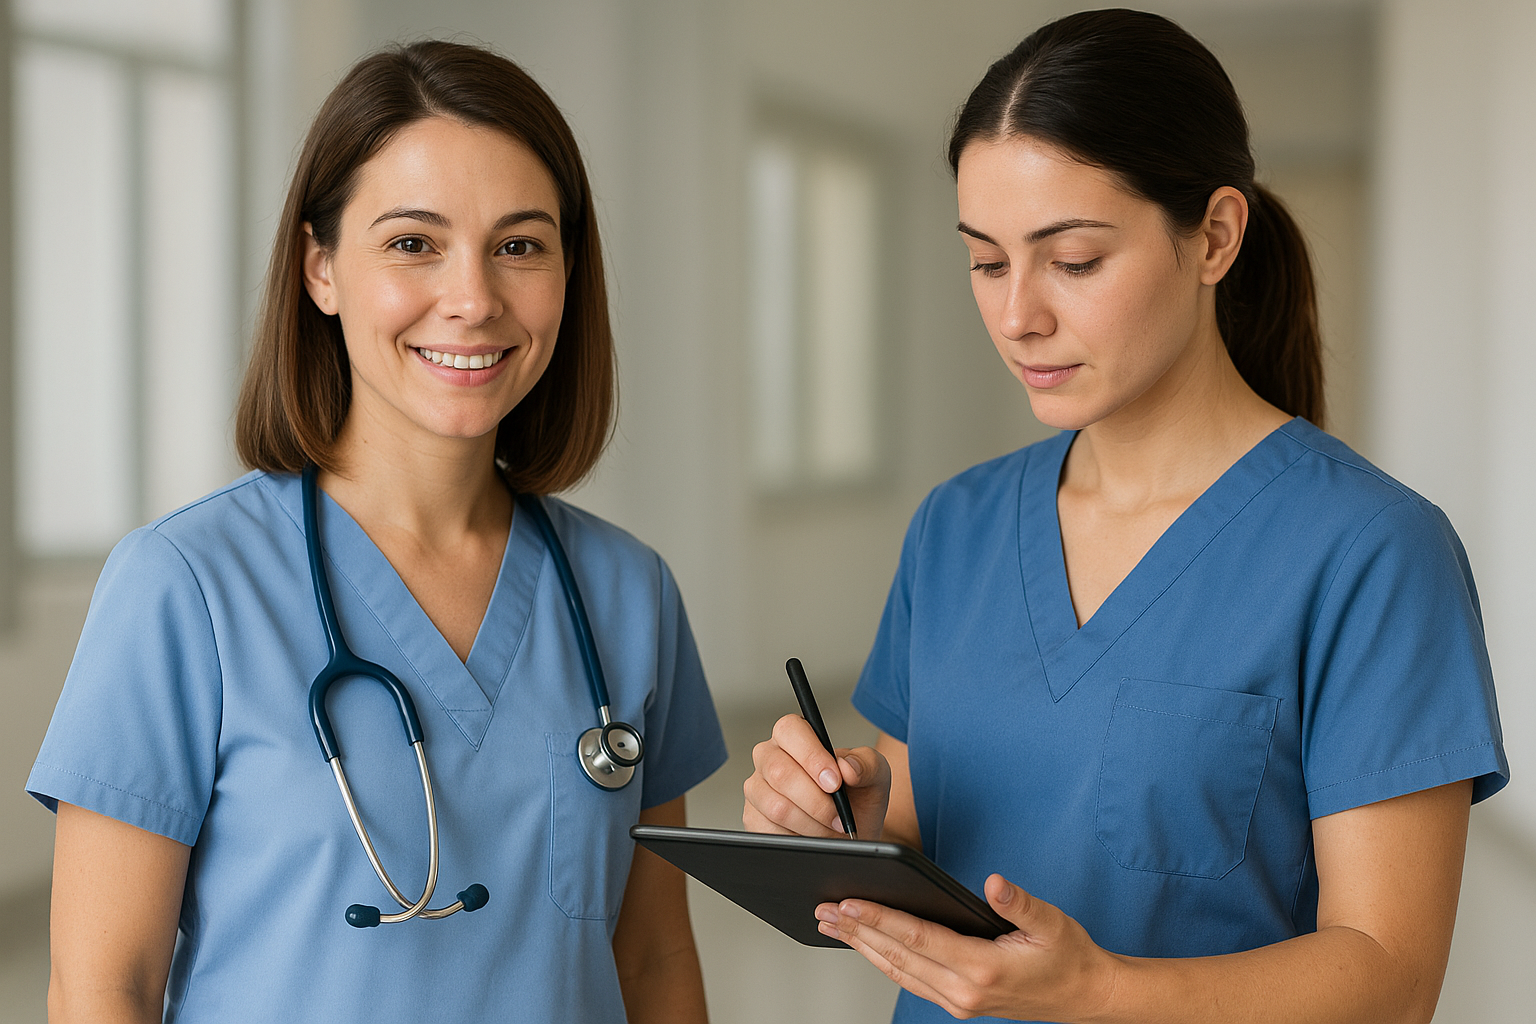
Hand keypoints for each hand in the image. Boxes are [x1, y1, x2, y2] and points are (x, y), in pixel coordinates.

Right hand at [742, 714, 891, 839]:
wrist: (851, 832)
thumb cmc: (858, 797)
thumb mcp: (875, 775)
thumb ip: (866, 763)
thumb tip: (847, 767)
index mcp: (795, 736)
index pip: (790, 730)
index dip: (811, 756)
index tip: (835, 782)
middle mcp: (769, 757)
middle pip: (780, 772)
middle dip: (816, 801)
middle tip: (839, 816)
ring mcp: (757, 788)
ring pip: (776, 806)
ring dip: (811, 824)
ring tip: (831, 828)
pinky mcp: (753, 818)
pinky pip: (769, 831)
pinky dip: (798, 838)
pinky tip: (812, 836)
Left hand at [814, 874, 1118, 1020]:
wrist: (1086, 998)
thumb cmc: (1069, 955)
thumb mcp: (1053, 922)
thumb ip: (1021, 903)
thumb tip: (993, 883)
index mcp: (984, 968)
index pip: (919, 938)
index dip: (881, 919)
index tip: (850, 902)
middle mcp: (965, 991)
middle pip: (898, 957)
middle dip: (858, 931)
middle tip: (824, 908)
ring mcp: (959, 1002)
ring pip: (898, 972)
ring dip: (863, 947)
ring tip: (833, 924)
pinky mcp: (958, 1004)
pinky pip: (910, 982)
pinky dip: (883, 962)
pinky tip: (866, 945)